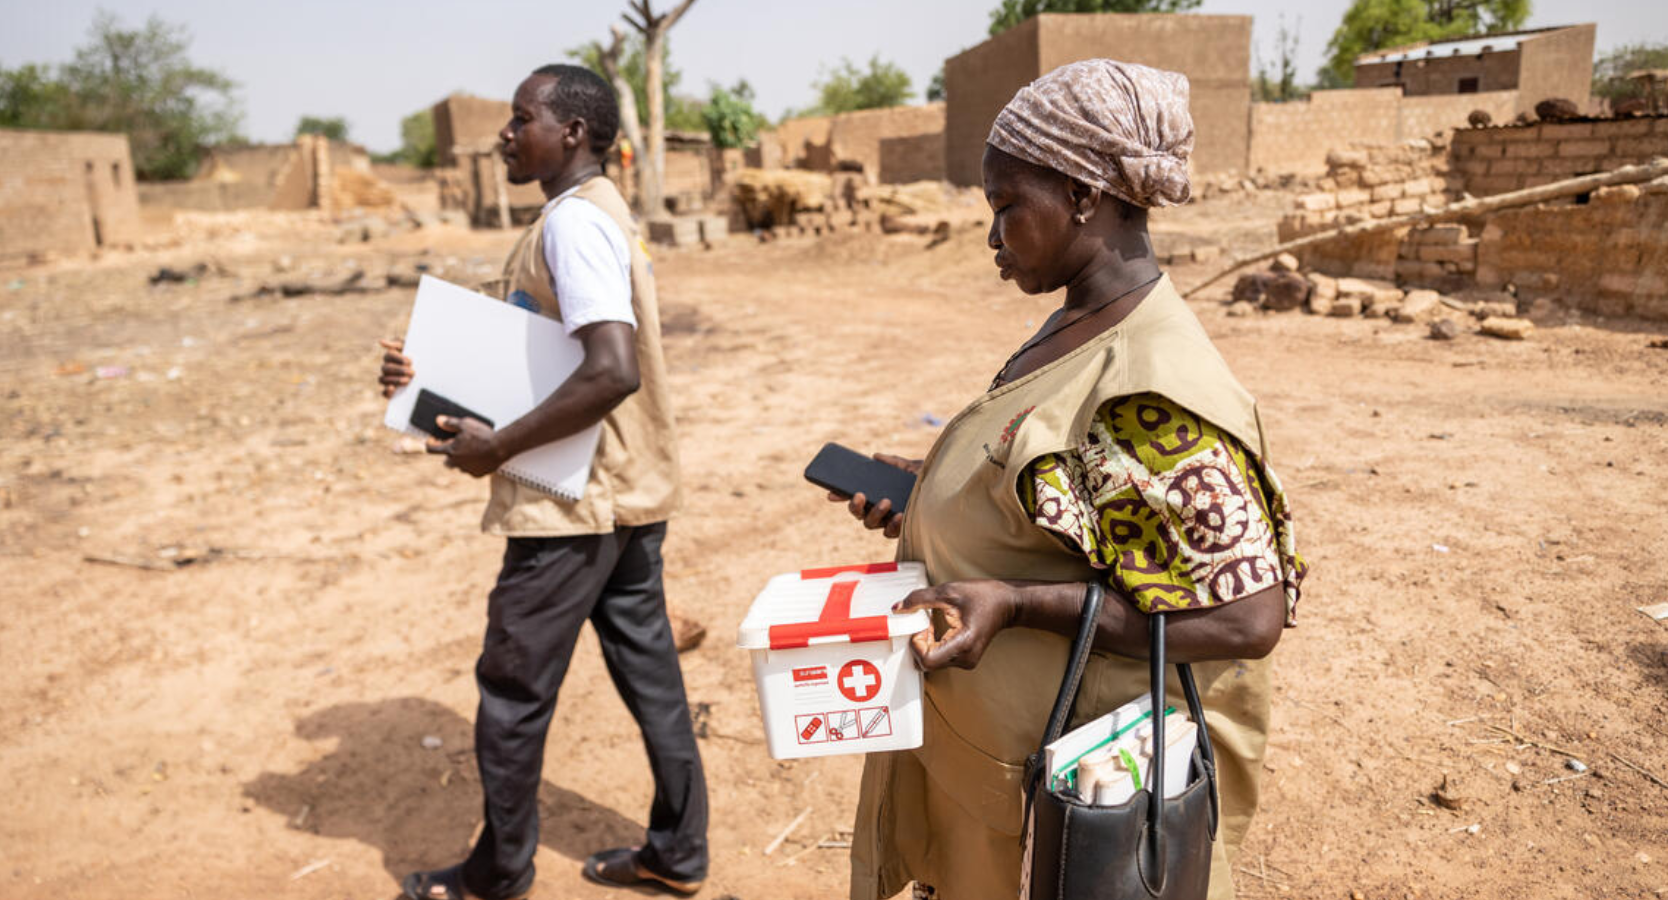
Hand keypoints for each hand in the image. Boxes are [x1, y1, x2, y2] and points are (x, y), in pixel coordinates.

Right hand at [378, 338, 412, 397]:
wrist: (427, 367)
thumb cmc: (417, 355)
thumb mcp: (410, 346)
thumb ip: (397, 342)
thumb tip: (381, 342)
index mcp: (390, 356)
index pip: (388, 356)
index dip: (398, 358)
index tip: (410, 361)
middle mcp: (386, 368)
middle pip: (386, 368)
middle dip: (399, 370)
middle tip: (412, 372)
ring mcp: (387, 379)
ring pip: (383, 380)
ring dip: (395, 380)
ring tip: (407, 380)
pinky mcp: (391, 391)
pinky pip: (384, 393)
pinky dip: (386, 392)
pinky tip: (393, 388)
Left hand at [426, 416, 501, 476]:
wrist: (500, 448)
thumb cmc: (483, 435)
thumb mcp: (466, 424)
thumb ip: (450, 423)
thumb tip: (438, 420)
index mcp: (451, 450)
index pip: (432, 450)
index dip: (430, 445)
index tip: (433, 441)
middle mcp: (456, 462)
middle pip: (446, 462)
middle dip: (450, 455)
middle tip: (459, 447)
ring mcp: (466, 470)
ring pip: (460, 466)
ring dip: (463, 460)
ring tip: (474, 451)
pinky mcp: (476, 474)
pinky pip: (471, 470)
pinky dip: (474, 465)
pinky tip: (481, 457)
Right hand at [826, 453, 921, 539]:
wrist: (949, 490)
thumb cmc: (929, 481)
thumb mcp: (912, 468)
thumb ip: (894, 462)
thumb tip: (876, 457)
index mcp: (878, 495)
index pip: (856, 497)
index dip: (841, 496)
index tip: (831, 493)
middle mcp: (881, 511)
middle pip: (859, 513)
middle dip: (855, 506)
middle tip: (860, 495)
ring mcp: (890, 521)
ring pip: (871, 524)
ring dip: (875, 514)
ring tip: (886, 502)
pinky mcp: (902, 530)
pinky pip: (891, 532)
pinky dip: (893, 525)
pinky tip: (900, 515)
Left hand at [893, 580, 1018, 670]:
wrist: (1008, 604)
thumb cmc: (983, 596)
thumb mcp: (949, 591)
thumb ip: (920, 599)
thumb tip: (898, 608)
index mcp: (964, 643)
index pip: (927, 659)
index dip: (916, 644)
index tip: (920, 625)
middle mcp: (966, 658)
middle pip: (927, 663)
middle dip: (918, 643)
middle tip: (923, 622)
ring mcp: (967, 662)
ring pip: (931, 662)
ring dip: (925, 644)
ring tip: (932, 624)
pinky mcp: (965, 660)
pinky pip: (939, 659)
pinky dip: (932, 646)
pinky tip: (938, 629)